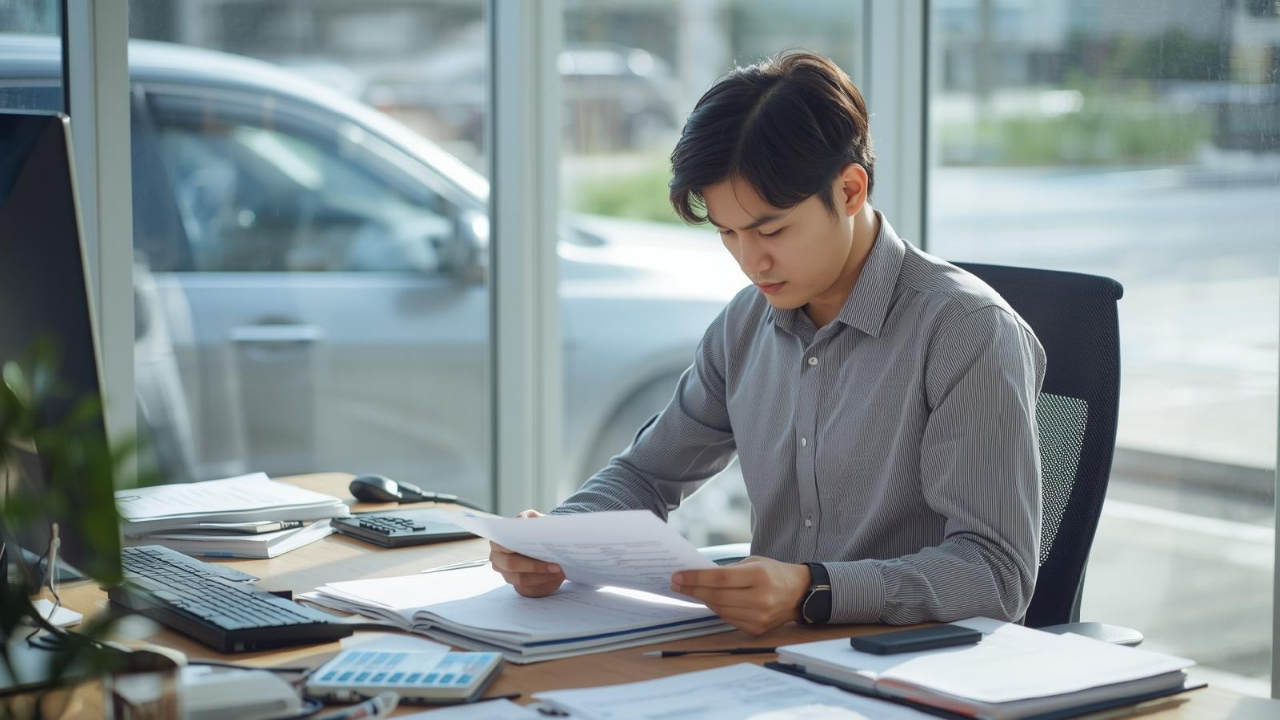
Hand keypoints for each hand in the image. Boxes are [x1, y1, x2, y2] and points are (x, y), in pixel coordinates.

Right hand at [489, 510, 565, 597]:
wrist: (540, 543)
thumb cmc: (535, 530)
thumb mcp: (532, 518)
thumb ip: (528, 517)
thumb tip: (523, 521)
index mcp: (497, 542)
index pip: (504, 546)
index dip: (520, 547)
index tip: (540, 550)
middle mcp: (498, 560)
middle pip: (512, 566)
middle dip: (535, 567)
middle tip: (556, 566)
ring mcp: (506, 575)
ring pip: (522, 581)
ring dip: (542, 577)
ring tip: (560, 572)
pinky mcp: (518, 586)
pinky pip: (530, 590)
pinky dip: (545, 584)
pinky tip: (558, 578)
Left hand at [671, 556, 810, 635]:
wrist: (799, 593)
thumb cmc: (773, 573)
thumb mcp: (753, 562)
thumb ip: (728, 571)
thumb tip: (698, 577)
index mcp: (759, 576)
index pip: (719, 579)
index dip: (695, 578)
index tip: (677, 576)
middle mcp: (760, 598)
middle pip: (716, 596)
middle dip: (693, 590)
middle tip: (676, 584)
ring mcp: (759, 617)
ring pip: (720, 610)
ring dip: (703, 600)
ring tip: (690, 591)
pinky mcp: (757, 629)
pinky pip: (728, 619)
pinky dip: (717, 609)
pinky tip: (710, 601)